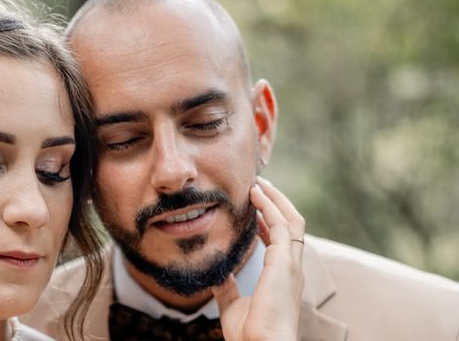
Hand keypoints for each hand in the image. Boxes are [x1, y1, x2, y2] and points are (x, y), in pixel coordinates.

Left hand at [212, 177, 304, 340]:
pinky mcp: (284, 262)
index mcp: (282, 277)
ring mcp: (291, 264)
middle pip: (292, 224)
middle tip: (259, 186)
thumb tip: (218, 273)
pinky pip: (281, 224)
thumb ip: (228, 287)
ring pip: (292, 220)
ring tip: (258, 184)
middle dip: (277, 203)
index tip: (254, 207)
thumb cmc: (250, 334)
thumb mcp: (233, 305)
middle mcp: (291, 267)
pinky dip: (270, 206)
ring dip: (275, 199)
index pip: (281, 241)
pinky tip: (255, 194)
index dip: (270, 221)